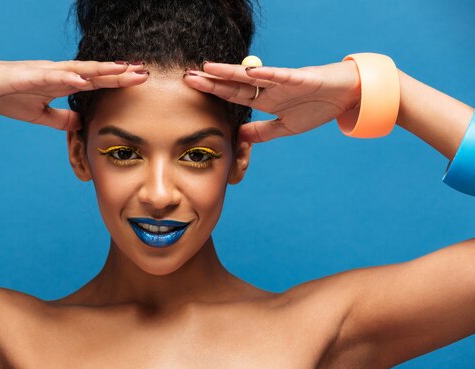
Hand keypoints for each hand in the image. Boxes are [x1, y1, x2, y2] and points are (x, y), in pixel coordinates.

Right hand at [0, 59, 148, 130]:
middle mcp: (59, 73)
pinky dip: (68, 77)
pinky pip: (52, 75)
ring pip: (79, 69)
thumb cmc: (8, 97)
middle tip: (145, 71)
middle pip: (95, 73)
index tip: (140, 81)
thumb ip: (62, 119)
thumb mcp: (41, 115)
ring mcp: (45, 72)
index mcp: (62, 82)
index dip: (118, 81)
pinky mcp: (29, 74)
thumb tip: (82, 123)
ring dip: (102, 70)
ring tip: (123, 69)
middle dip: (120, 73)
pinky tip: (84, 78)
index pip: (96, 82)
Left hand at [182, 60, 360, 142]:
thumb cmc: (317, 108)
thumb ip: (262, 132)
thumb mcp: (285, 127)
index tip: (191, 89)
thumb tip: (238, 136)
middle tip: (187, 76)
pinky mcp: (300, 78)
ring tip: (208, 68)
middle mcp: (269, 89)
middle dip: (211, 81)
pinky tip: (249, 73)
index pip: (232, 95)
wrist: (346, 96)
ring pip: (251, 77)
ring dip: (229, 73)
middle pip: (234, 84)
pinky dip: (266, 75)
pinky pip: (281, 76)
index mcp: (264, 100)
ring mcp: (282, 82)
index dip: (212, 92)